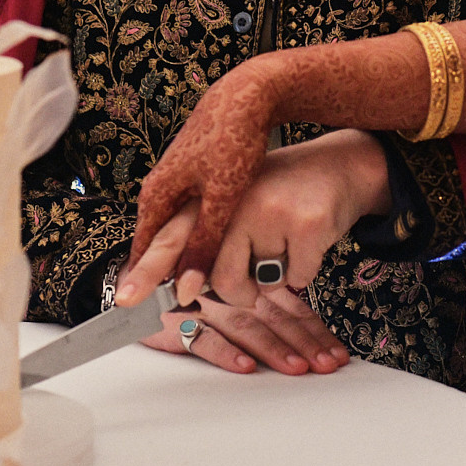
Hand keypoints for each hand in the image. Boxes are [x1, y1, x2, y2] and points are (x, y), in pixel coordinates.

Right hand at [118, 63, 277, 305]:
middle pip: (157, 244)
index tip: (146, 317)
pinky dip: (198, 236)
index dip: (145, 286)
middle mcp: (161, 189)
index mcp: (157, 197)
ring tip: (194, 288)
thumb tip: (183, 288)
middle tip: (172, 310)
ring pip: (177, 230)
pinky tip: (212, 250)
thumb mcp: (222, 199)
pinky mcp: (198, 173)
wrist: (249, 91)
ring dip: (184, 257)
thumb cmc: (233, 140)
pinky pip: (191, 215)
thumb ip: (204, 244)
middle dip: (165, 275)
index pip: (142, 255)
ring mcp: (178, 179)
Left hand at [122, 130, 392, 308]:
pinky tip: (308, 240)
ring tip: (285, 242)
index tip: (126, 299)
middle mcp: (235, 200)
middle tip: (254, 276)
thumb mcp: (237, 202)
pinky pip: (296, 280)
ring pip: (261, 284)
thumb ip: (207, 237)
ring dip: (275, 278)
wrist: (339, 165)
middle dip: (239, 292)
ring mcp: (271, 210)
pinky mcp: (305, 223)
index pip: (170, 237)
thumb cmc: (282, 192)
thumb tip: (182, 289)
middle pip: (220, 279)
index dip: (148, 270)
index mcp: (212, 198)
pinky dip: (304, 272)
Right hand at [144, 287, 349, 375]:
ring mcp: (206, 306)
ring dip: (273, 349)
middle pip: (275, 320)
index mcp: (251, 285)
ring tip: (296, 367)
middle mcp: (233, 294)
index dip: (316, 331)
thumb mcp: (233, 288)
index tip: (338, 353)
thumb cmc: (190, 284)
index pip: (291, 308)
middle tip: (328, 365)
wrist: (134, 278)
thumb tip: (307, 327)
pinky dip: (225, 352)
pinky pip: (204, 338)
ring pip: (246, 328)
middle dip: (305, 344)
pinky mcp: (177, 321)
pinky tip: (245, 367)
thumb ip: (266, 300)